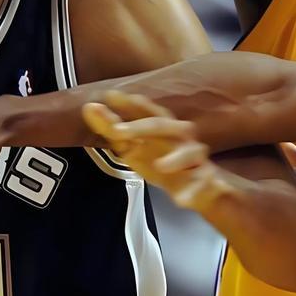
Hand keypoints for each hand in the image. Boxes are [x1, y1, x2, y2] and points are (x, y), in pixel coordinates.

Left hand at [82, 91, 237, 212]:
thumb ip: (111, 128)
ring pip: (189, 153)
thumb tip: (89, 107)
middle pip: (164, 126)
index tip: (110, 95)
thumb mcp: (133, 147)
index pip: (146, 111)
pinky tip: (182, 200)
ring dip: (176, 158)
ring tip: (160, 165)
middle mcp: (180, 137)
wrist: (198, 188)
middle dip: (142, 127)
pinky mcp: (206, 180)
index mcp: (162, 127)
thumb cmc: (163, 161)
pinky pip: (203, 184)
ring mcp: (194, 158)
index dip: (129, 103)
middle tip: (117, 131)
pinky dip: (193, 192)